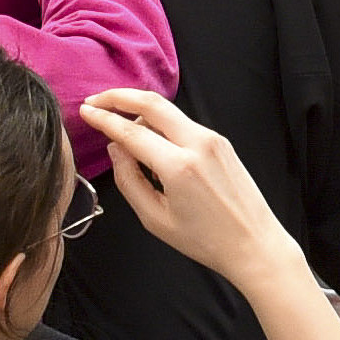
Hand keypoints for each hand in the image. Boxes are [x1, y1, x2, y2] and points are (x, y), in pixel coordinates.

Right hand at [79, 86, 311, 290]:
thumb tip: (116, 149)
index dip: (103, 118)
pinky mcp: (221, 141)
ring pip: (168, 111)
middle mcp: (198, 143)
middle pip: (152, 102)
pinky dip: (160, 123)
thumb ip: (129, 180)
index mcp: (179, 166)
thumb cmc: (205, 240)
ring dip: (139, 109)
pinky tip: (148, 137)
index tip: (85, 111)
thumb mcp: (155, 219)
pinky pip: (183, 123)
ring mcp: (213, 139)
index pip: (131, 131)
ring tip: (116, 119)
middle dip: (119, 96)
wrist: (255, 243)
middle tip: (95, 101)